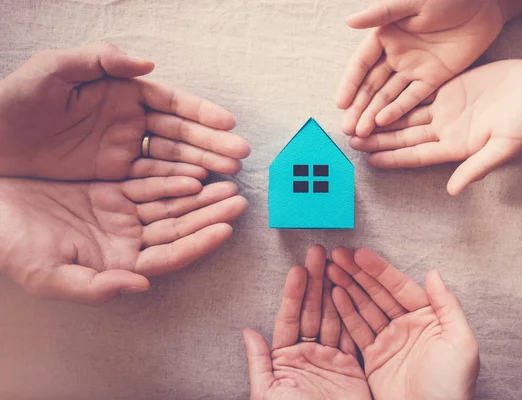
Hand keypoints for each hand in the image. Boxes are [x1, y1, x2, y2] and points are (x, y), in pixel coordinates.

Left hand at [0, 42, 250, 179]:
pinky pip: (150, 180)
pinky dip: (174, 184)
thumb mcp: (54, 69)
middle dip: (211, 143)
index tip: (228, 124)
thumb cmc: (17, 100)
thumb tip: (148, 63)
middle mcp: (129, 121)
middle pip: (178, 133)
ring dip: (201, 165)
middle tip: (241, 155)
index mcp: (121, 92)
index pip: (170, 102)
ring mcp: (123, 150)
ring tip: (229, 175)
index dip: (200, 113)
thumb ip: (101, 59)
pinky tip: (197, 188)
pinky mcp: (113, 176)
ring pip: (170, 158)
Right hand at [0, 177, 246, 304]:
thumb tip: (139, 286)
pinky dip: (173, 176)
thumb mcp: (45, 273)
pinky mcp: (114, 189)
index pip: (169, 257)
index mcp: (117, 264)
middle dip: (210, 215)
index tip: (226, 230)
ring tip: (229, 182)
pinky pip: (151, 181)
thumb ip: (93, 287)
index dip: (198, 244)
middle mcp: (126, 240)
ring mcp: (122, 214)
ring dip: (200, 195)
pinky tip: (195, 169)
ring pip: (171, 204)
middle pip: (179, 228)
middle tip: (240, 200)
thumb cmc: (11, 245)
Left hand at [243, 245, 370, 399]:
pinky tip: (350, 292)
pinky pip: (351, 335)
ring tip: (336, 262)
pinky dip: (352, 314)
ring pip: (332, 316)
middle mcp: (308, 354)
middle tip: (319, 251)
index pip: (289, 318)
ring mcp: (331, 359)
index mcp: (285, 359)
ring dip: (334, 289)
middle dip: (315, 281)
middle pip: (312, 310)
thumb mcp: (267, 395)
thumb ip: (260, 363)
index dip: (294, 293)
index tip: (297, 269)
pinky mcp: (352, 367)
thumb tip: (247, 331)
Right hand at [327, 247, 478, 399]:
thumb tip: (433, 273)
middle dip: (357, 273)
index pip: (399, 286)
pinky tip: (333, 294)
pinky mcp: (373, 358)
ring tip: (329, 269)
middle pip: (377, 293)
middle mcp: (406, 326)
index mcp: (428, 318)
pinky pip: (356, 329)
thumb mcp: (460, 341)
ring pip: (364, 307)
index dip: (379, 269)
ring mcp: (388, 341)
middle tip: (337, 255)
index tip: (360, 254)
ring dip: (347, 287)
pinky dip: (344, 311)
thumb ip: (447, 305)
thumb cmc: (452, 386)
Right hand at [337, 0, 503, 136]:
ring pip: (389, 96)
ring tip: (361, 133)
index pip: (362, 65)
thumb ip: (381, 14)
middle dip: (359, 108)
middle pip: (372, 86)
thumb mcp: (410, 3)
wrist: (483, 2)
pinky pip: (413, 98)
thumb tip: (349, 22)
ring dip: (374, 114)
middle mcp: (396, 55)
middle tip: (347, 128)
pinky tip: (384, 123)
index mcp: (385, 36)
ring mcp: (414, 69)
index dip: (350, 84)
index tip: (340, 104)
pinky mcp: (433, 78)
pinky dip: (398, 110)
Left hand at [350, 60, 521, 194]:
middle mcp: (445, 130)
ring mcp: (445, 110)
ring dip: (382, 120)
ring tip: (357, 122)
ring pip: (406, 116)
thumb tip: (454, 190)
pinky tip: (377, 100)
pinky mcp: (448, 89)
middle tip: (352, 141)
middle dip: (379, 140)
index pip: (417, 155)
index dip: (393, 158)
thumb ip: (478, 166)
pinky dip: (397, 98)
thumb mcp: (505, 145)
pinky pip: (417, 95)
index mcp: (456, 147)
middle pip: (404, 137)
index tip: (370, 162)